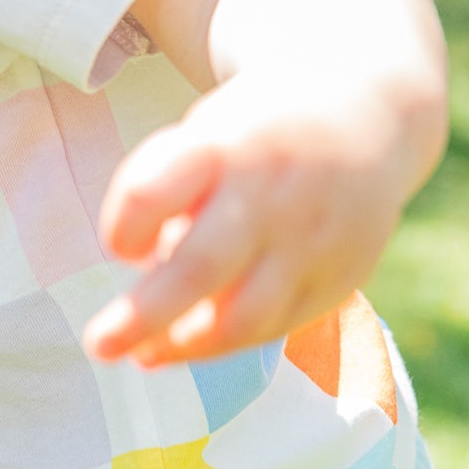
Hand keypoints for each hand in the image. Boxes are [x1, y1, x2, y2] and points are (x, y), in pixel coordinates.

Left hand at [82, 67, 423, 366]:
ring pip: (242, 316)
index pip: (152, 191)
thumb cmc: (259, 133)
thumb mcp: (207, 128)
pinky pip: (275, 327)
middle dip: (141, 317)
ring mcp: (311, 238)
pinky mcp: (340, 274)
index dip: (123, 227)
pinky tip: (190, 346)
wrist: (368, 112)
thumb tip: (140, 267)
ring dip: (183, 347)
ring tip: (143, 356)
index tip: (118, 247)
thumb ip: (168, 188)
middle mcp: (270, 192)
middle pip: (198, 267)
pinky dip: (226, 345)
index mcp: (223, 145)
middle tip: (100, 345)